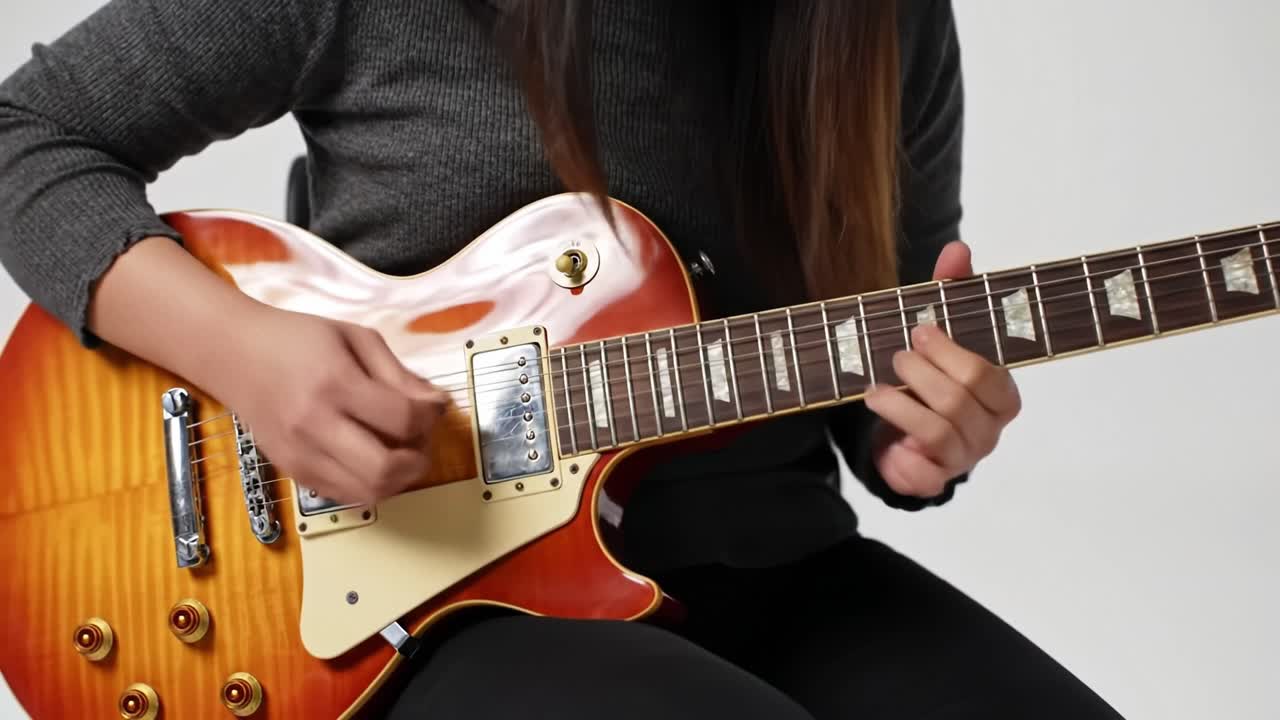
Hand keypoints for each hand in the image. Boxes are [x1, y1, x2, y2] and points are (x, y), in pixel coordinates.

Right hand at [206, 305, 448, 505]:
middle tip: (422, 440)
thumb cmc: (298, 339)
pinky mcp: (293, 473)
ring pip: (368, 493)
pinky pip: (345, 495)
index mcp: (335, 384)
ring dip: (399, 479)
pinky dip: (371, 484)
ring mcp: (301, 456)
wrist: (233, 354)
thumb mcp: (356, 339)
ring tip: (401, 451)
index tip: (435, 406)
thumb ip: (399, 374)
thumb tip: (437, 406)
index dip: (431, 417)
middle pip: (386, 470)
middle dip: (420, 460)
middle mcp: (315, 426)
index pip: (402, 419)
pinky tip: (373, 459)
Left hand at [863, 241, 1020, 497]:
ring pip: (939, 434)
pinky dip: (903, 454)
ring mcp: (964, 457)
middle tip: (896, 356)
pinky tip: (886, 435)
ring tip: (874, 390)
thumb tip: (958, 248)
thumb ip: (950, 293)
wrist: (905, 434)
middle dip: (922, 374)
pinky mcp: (935, 479)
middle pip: (960, 401)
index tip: (919, 329)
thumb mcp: (938, 333)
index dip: (950, 352)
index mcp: (1000, 393)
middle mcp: (989, 428)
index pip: (988, 375)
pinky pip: (925, 475)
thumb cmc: (930, 378)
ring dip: (901, 407)